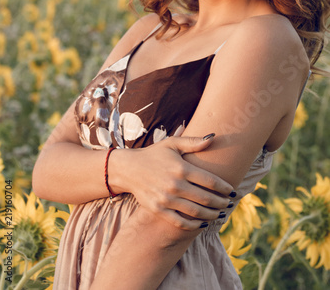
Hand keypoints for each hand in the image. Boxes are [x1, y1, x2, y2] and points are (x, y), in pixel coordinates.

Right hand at [109, 135, 234, 229]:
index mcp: (181, 168)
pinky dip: (194, 225)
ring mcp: (166, 199)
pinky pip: (180, 222)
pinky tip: (202, 223)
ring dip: (212, 215)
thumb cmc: (154, 154)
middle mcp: (174, 185)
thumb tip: (213, 137)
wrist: (129, 169)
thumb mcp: (172, 143)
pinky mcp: (158, 210)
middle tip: (230, 204)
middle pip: (206, 198)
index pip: (210, 181)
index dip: (224, 188)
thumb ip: (193, 142)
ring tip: (220, 213)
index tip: (232, 191)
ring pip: (196, 212)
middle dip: (221, 202)